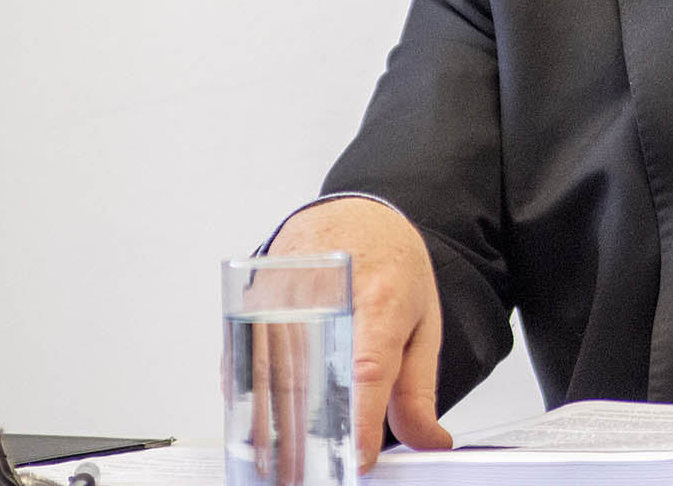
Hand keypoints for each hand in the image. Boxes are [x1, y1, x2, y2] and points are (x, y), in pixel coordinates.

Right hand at [267, 197, 452, 469]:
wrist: (356, 213)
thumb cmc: (392, 265)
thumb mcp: (424, 321)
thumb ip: (419, 388)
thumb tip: (428, 440)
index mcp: (380, 301)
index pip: (368, 368)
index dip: (361, 419)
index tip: (360, 460)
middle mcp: (326, 296)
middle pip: (309, 379)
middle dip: (308, 438)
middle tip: (313, 475)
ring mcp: (284, 296)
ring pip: (267, 374)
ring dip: (269, 428)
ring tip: (278, 468)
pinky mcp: (254, 302)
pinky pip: (243, 360)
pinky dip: (246, 399)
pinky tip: (252, 429)